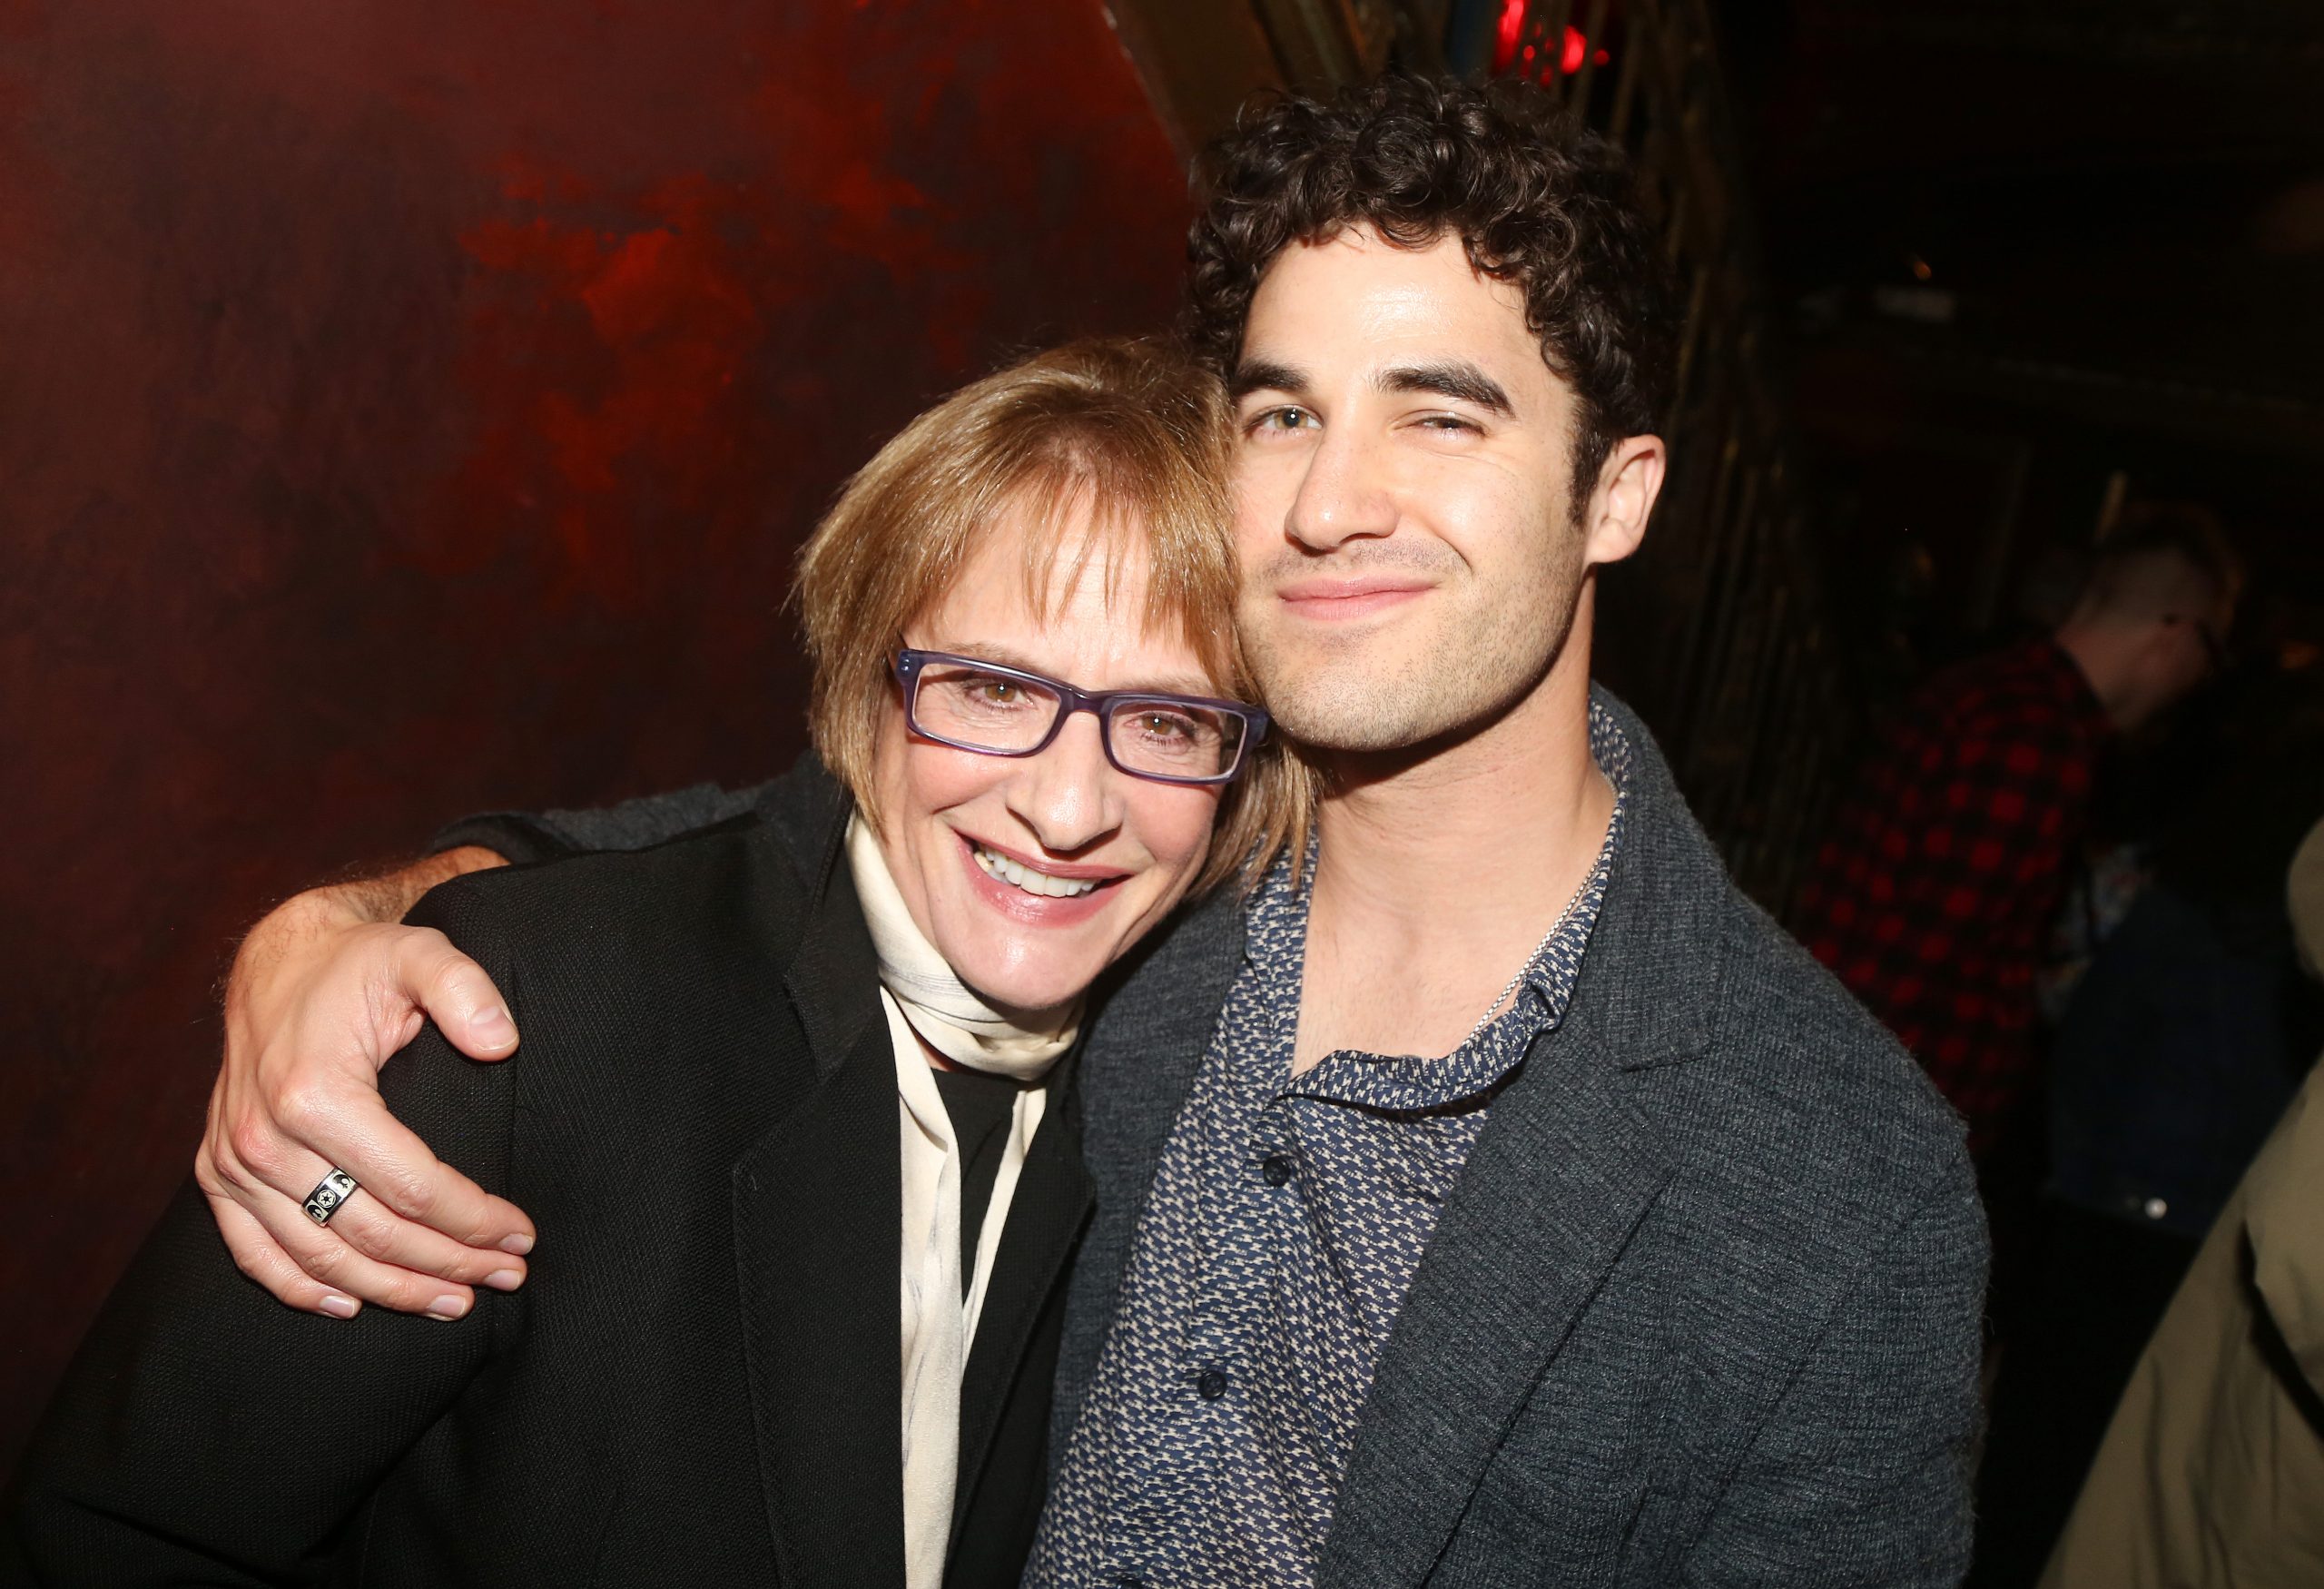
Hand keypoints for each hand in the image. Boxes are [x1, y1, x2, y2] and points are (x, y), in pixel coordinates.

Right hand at [195, 851, 535, 1318]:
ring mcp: (234, 1163)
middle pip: (373, 1233)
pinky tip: (352, 1306)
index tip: (522, 1234)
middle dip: (449, 1263)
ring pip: (321, 1257)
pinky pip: (253, 1254)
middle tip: (509, 1275)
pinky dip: (301, 1288)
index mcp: (315, 1095)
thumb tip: (501, 1042)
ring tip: (455, 1301)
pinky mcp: (215, 1174)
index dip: (473, 1219)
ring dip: (391, 1291)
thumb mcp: (420, 954)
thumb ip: (465, 989)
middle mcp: (264, 1140)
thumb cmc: (359, 963)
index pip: (412, 1187)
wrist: (278, 961)